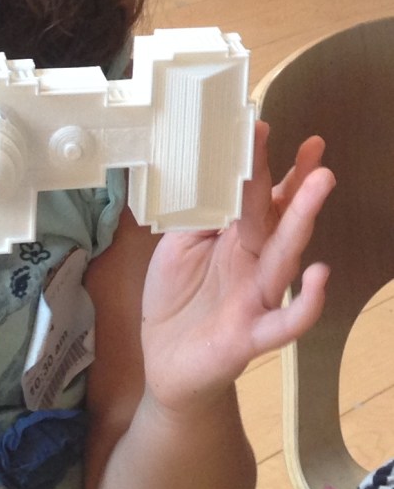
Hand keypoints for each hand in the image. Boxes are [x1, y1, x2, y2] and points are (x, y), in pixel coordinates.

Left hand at [138, 121, 333, 414]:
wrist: (167, 362)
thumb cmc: (176, 299)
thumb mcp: (177, 245)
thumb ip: (195, 214)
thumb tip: (205, 172)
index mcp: (234, 238)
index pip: (252, 195)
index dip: (259, 164)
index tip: (265, 126)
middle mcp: (254, 262)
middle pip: (277, 218)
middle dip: (296, 183)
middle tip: (316, 150)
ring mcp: (258, 296)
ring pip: (286, 256)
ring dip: (304, 220)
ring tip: (320, 185)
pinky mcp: (254, 333)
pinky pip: (287, 321)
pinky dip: (307, 302)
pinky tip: (320, 277)